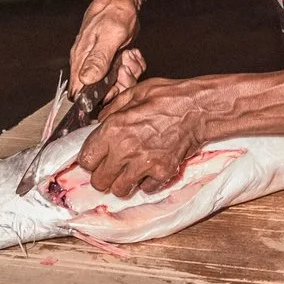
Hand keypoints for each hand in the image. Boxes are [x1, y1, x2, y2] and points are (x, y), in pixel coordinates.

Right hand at [68, 0, 145, 103]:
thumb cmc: (114, 12)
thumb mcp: (110, 35)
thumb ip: (98, 59)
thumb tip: (86, 79)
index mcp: (81, 60)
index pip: (80, 93)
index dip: (97, 97)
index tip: (113, 86)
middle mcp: (86, 64)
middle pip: (100, 93)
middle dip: (118, 85)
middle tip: (125, 66)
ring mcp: (99, 62)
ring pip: (114, 84)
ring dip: (128, 74)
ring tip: (129, 56)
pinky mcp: (110, 60)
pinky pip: (123, 74)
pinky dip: (132, 66)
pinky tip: (132, 54)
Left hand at [75, 78, 206, 197]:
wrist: (198, 108)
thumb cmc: (168, 97)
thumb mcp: (134, 93)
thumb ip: (112, 109)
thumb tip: (100, 121)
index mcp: (113, 128)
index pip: (86, 159)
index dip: (90, 160)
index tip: (96, 159)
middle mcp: (125, 149)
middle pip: (99, 181)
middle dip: (103, 176)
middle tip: (111, 168)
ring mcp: (144, 164)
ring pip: (119, 190)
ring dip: (122, 183)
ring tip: (130, 172)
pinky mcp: (162, 172)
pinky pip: (145, 188)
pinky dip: (146, 182)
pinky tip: (150, 169)